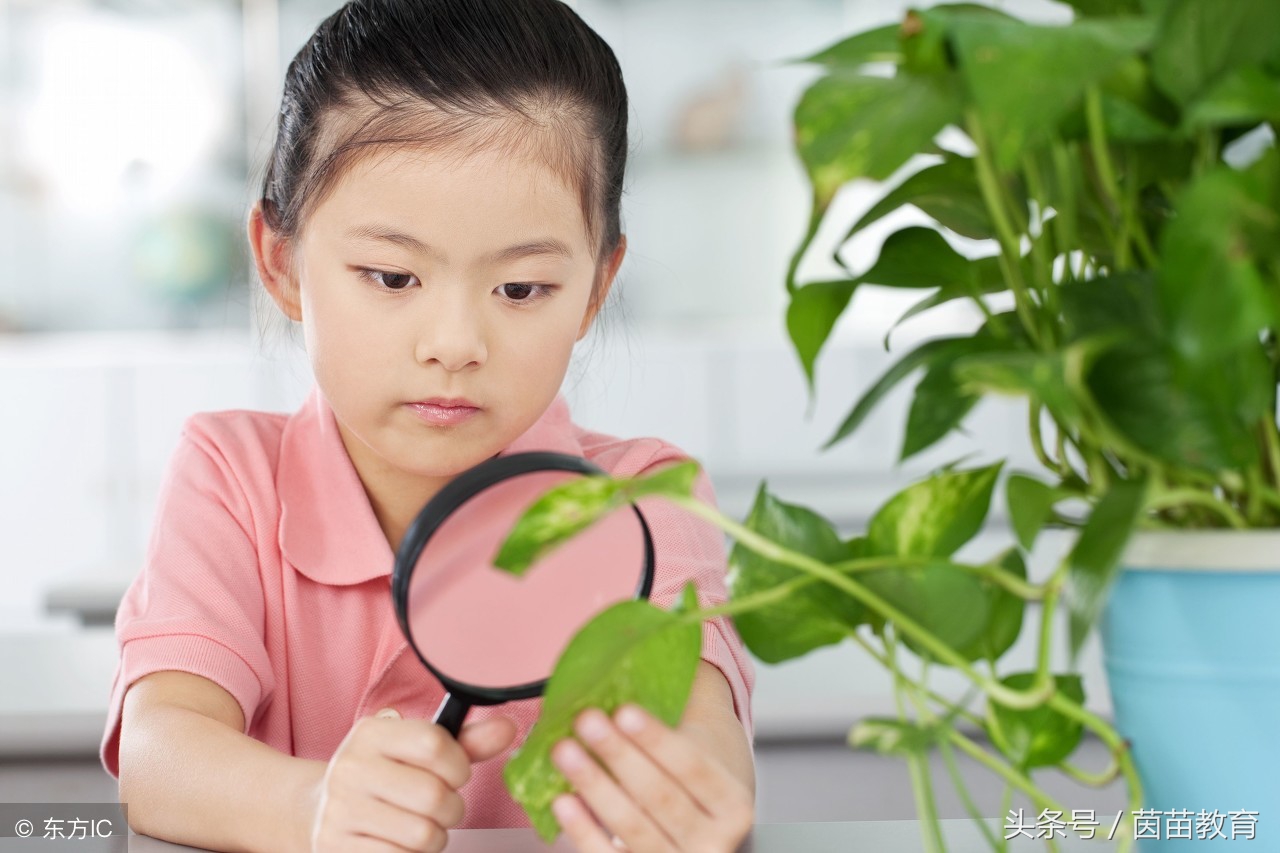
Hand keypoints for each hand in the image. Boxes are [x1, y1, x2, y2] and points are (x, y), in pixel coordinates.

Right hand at [307, 707, 516, 851]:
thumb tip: (507, 729)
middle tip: (440, 807)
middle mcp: (350, 768)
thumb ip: (466, 743)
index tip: (456, 774)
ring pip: (422, 835)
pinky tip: (400, 844)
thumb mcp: (417, 751)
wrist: (319, 810)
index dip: (458, 765)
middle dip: (451, 808)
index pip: (435, 744)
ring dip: (434, 837)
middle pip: (433, 795)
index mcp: (372, 733)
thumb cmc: (385, 777)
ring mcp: (338, 811)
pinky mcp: (335, 847)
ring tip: (419, 826)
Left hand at [550, 704, 753, 851]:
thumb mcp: (699, 756)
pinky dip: (584, 831)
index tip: (624, 710)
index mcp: (734, 805)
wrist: (701, 829)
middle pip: (662, 797)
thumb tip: (614, 691)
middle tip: (586, 720)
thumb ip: (665, 734)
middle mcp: (716, 843)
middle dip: (620, 756)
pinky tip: (562, 800)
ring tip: (565, 751)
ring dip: (595, 786)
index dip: (658, 740)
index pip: (694, 768)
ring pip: (634, 828)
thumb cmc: (691, 783)